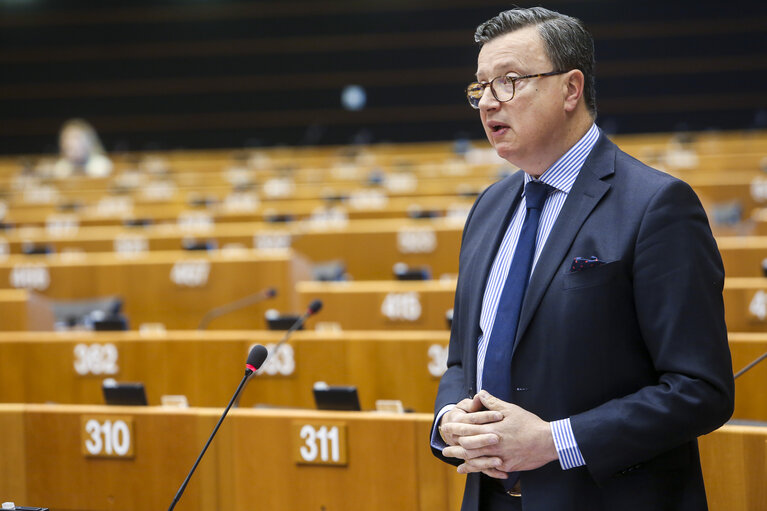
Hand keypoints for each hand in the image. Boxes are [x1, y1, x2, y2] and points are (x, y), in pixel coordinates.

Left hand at [441, 390, 557, 477]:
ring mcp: (500, 457)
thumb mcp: (510, 409)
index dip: (456, 428)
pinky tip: (473, 470)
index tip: (447, 428)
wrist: (547, 441)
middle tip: (444, 450)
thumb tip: (480, 393)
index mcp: (492, 429)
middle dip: (455, 448)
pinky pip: (489, 469)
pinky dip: (478, 470)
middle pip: (468, 447)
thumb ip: (493, 403)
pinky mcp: (507, 466)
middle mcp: (493, 444)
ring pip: (476, 460)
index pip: (469, 428)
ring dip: (463, 460)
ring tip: (455, 461)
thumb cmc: (529, 423)